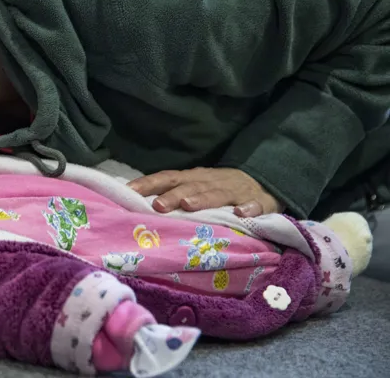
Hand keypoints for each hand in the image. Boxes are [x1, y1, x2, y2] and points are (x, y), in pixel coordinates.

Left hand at [127, 167, 283, 216]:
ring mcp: (236, 191)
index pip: (168, 178)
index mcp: (193, 179)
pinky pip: (255, 205)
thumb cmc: (217, 189)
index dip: (149, 184)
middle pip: (190, 187)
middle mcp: (211, 182)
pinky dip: (248, 208)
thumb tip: (135, 202)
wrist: (262, 182)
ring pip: (218, 194)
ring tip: (189, 206)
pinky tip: (241, 214)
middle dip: (173, 195)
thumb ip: (170, 193)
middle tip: (158, 205)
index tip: (128, 191)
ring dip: (203, 199)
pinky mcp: (260, 201)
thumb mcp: (194, 187)